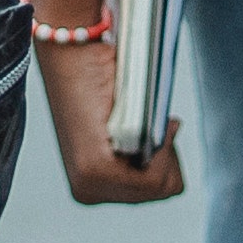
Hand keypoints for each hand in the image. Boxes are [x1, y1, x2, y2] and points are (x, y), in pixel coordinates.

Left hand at [39, 24, 187, 203]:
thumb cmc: (98, 77)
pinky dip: (159, 145)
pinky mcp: (97, 168)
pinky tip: (142, 117)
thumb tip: (171, 148)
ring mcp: (90, 183)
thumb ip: (141, 149)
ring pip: (160, 184)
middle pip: (160, 191)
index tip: (155, 127)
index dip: (165, 159)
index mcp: (90, 187)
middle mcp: (87, 192)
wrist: (71, 50)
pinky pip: (154, 176)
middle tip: (149, 120)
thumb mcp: (123, 124)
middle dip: (166, 156)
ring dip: (162, 148)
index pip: (151, 192)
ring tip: (141, 117)